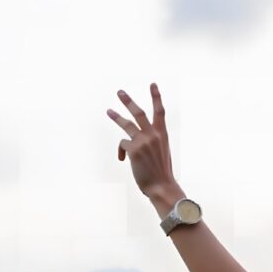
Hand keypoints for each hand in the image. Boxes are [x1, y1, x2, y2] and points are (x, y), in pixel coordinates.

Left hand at [106, 83, 176, 198]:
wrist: (162, 186)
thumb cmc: (162, 173)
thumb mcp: (161, 152)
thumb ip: (151, 142)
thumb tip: (130, 141)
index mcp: (163, 135)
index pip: (160, 112)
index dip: (156, 97)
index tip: (152, 84)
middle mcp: (153, 135)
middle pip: (139, 113)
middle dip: (128, 101)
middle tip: (120, 92)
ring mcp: (143, 141)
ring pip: (126, 125)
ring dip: (116, 117)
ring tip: (109, 111)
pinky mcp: (133, 150)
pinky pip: (122, 145)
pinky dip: (122, 152)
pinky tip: (125, 160)